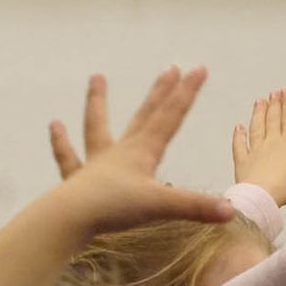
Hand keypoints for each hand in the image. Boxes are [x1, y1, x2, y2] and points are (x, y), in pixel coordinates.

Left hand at [50, 67, 231, 234]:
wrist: (69, 218)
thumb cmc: (114, 207)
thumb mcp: (161, 206)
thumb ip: (195, 206)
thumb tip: (230, 209)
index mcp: (142, 152)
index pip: (170, 117)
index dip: (187, 93)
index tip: (199, 68)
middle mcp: (120, 151)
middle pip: (144, 115)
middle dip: (160, 92)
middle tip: (170, 67)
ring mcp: (96, 163)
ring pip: (97, 126)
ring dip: (98, 102)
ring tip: (96, 78)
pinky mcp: (77, 180)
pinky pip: (68, 157)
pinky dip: (61, 143)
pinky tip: (55, 126)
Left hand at [231, 89, 285, 205]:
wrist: (263, 196)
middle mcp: (272, 142)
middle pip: (273, 119)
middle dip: (274, 104)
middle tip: (273, 92)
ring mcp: (255, 152)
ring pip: (257, 128)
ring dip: (258, 114)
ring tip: (259, 102)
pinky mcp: (243, 164)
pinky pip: (240, 146)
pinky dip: (239, 136)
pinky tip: (238, 128)